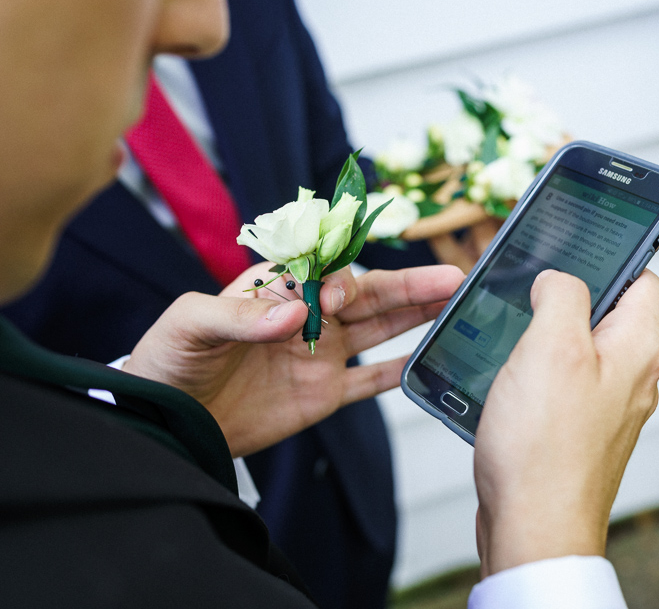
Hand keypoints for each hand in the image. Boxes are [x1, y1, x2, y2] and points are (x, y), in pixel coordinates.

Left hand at [123, 262, 463, 456]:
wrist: (166, 422)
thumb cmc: (168, 362)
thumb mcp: (190, 325)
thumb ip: (237, 316)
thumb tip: (294, 314)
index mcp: (277, 289)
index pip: (325, 271)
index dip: (340, 280)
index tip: (333, 300)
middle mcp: (307, 316)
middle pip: (369, 295)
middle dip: (411, 285)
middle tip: (453, 277)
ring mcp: (320, 355)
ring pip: (380, 329)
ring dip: (418, 317)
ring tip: (456, 304)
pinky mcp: (323, 393)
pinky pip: (371, 381)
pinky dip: (400, 371)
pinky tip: (430, 358)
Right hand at [473, 269, 658, 576]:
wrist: (533, 529)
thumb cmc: (544, 450)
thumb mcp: (552, 347)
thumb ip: (563, 296)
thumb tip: (558, 280)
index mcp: (637, 348)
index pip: (644, 279)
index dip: (611, 257)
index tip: (575, 246)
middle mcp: (630, 377)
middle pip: (608, 313)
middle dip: (567, 298)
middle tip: (529, 294)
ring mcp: (605, 407)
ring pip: (580, 350)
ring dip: (546, 339)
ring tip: (513, 337)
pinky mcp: (578, 431)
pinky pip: (562, 386)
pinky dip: (537, 374)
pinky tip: (508, 379)